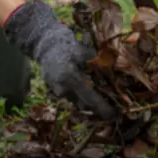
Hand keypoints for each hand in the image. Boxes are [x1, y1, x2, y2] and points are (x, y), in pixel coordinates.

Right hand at [4, 1, 115, 118]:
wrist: (43, 41)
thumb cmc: (65, 44)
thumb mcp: (83, 51)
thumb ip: (97, 64)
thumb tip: (112, 73)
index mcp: (71, 79)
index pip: (90, 99)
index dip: (103, 108)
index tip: (114, 115)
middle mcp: (63, 89)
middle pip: (84, 104)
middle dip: (96, 105)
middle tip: (109, 102)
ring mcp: (57, 90)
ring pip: (77, 100)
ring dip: (87, 99)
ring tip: (97, 91)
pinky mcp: (54, 89)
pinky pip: (70, 95)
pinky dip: (79, 93)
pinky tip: (85, 84)